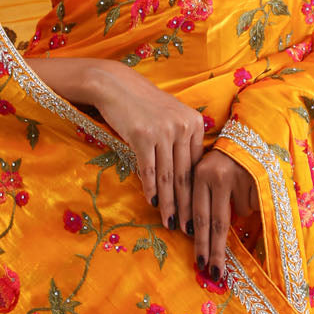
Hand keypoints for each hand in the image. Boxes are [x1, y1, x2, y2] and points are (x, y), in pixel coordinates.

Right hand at [87, 60, 205, 237]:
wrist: (115, 85)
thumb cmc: (143, 104)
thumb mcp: (170, 117)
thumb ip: (182, 141)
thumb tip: (187, 175)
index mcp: (194, 123)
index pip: (196, 166)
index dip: (197, 193)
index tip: (198, 213)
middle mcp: (182, 126)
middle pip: (185, 174)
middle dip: (187, 205)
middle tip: (189, 228)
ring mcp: (163, 131)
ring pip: (168, 176)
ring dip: (169, 203)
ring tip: (171, 223)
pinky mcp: (143, 135)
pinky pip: (149, 169)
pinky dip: (151, 189)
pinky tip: (152, 203)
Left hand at [191, 144, 259, 282]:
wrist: (249, 132)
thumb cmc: (222, 159)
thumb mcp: (206, 172)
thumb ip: (201, 197)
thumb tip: (194, 234)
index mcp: (200, 174)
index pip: (198, 215)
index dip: (200, 241)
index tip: (200, 263)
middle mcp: (218, 175)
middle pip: (217, 222)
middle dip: (216, 250)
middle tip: (215, 273)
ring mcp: (240, 177)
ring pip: (239, 212)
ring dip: (239, 209)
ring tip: (238, 187)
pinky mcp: (259, 178)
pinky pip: (253, 203)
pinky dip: (251, 199)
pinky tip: (249, 183)